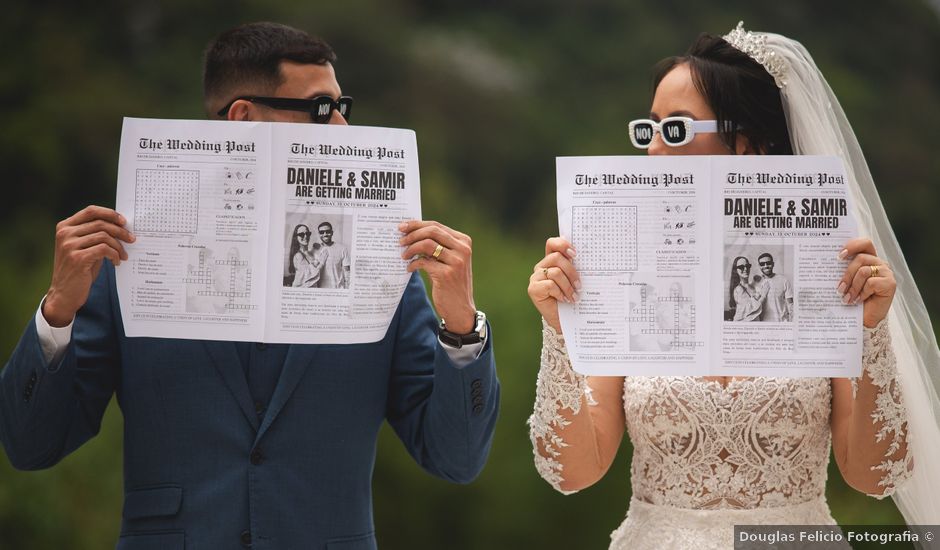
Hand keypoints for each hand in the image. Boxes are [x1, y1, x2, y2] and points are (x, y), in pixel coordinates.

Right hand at [43, 206, 134, 326]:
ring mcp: (69, 245)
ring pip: (104, 236)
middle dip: (120, 231)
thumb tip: (121, 226)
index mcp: (64, 227)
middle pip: (101, 223)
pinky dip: (115, 255)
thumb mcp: (84, 248)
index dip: (110, 213)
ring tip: (123, 255)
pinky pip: (104, 249)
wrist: (64, 294)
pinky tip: (116, 262)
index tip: (124, 221)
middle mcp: (65, 233)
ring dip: (119, 246)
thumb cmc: (79, 270)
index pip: (91, 211)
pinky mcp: (77, 258)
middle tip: (132, 239)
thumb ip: (95, 235)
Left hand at [399, 220, 474, 332]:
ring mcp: (456, 262)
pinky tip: (410, 268)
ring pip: (427, 244)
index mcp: (464, 241)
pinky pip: (423, 262)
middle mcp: (463, 249)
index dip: (417, 224)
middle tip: (400, 241)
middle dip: (412, 234)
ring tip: (404, 256)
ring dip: (411, 249)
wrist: (460, 309)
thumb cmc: (452, 282)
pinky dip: (413, 264)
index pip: (437, 226)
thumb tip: (412, 233)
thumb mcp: (450, 260)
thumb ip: (438, 246)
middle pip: (432, 231)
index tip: (402, 227)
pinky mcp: (447, 274)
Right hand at [527, 237, 579, 331]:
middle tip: (579, 285)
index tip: (575, 254)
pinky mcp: (533, 289)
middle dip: (572, 271)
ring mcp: (536, 277)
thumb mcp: (575, 279)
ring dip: (568, 285)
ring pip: (555, 272)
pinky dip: (560, 293)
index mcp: (551, 260)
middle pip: (556, 258)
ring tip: (574, 296)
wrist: (565, 319)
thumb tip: (581, 254)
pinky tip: (564, 300)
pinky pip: (550, 284)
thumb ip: (575, 266)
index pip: (552, 244)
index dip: (562, 244)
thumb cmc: (572, 297)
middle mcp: (542, 266)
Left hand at [837, 238, 894, 327]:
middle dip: (847, 273)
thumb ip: (842, 269)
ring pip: (863, 271)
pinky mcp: (890, 283)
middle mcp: (879, 263)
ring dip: (852, 286)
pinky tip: (859, 300)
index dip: (853, 245)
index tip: (839, 256)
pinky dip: (862, 293)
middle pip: (861, 258)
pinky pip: (871, 283)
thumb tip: (825, 261)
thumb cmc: (852, 298)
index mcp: (868, 259)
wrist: (863, 319)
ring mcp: (886, 272)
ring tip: (846, 298)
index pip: (865, 243)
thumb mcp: (846, 281)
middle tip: (839, 287)